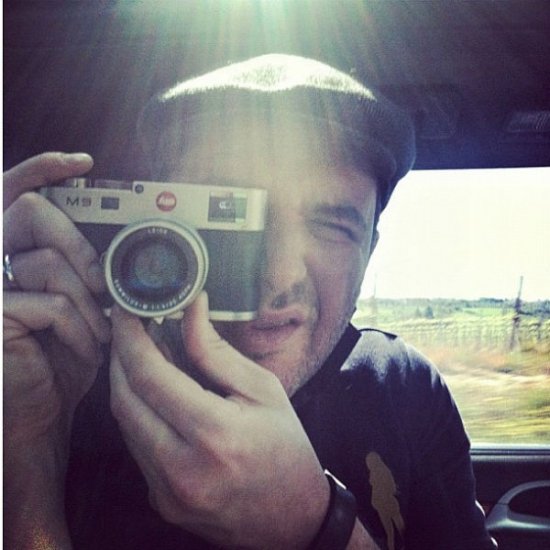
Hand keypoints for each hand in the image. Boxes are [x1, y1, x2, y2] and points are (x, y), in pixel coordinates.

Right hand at [3, 153, 109, 445]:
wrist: (41, 409)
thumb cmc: (62, 354)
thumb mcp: (81, 305)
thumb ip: (85, 271)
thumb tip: (118, 248)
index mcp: (12, 252)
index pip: (13, 191)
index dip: (41, 169)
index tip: (81, 163)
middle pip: (31, 213)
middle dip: (79, 247)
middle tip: (101, 284)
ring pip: (48, 262)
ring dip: (88, 299)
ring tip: (101, 329)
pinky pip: (49, 304)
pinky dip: (80, 327)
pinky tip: (87, 346)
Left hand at [110, 293, 329, 548]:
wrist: (293, 518)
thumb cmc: (286, 447)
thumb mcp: (263, 390)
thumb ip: (216, 352)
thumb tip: (189, 310)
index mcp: (215, 435)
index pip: (151, 377)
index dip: (131, 338)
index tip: (127, 310)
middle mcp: (182, 469)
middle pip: (125, 400)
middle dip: (120, 356)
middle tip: (129, 327)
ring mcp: (167, 492)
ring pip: (126, 424)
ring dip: (126, 383)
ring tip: (143, 354)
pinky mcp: (161, 502)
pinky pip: (137, 447)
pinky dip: (139, 412)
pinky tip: (155, 393)